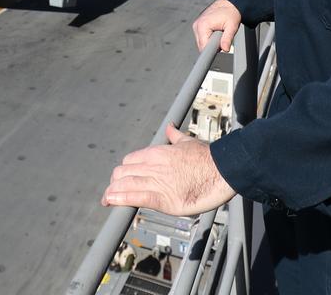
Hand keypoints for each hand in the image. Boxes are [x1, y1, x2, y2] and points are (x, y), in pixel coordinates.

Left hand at [101, 123, 236, 215]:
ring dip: (113, 193)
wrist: (223, 169)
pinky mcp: (164, 198)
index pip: (130, 161)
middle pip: (123, 173)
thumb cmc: (208, 157)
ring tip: (107, 200)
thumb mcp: (188, 142)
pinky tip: (112, 202)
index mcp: (157, 153)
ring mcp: (157, 182)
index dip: (123, 171)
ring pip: (125, 185)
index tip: (121, 178)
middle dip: (115, 183)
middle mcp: (153, 165)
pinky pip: (136, 197)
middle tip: (112, 192)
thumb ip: (175, 136)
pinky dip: (121, 200)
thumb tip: (170, 127)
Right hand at [192, 0, 241, 52]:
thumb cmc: (230, 12)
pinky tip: (214, 32)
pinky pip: (201, 37)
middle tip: (221, 38)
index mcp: (203, 25)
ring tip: (218, 33)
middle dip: (212, 46)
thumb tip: (225, 49)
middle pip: (201, 45)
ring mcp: (196, 25)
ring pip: (201, 42)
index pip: (203, 46)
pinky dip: (208, 37)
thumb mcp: (232, 26)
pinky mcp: (198, 25)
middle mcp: (197, 25)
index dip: (210, 51)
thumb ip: (227, 39)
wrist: (228, 3)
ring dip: (210, 41)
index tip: (215, 52)